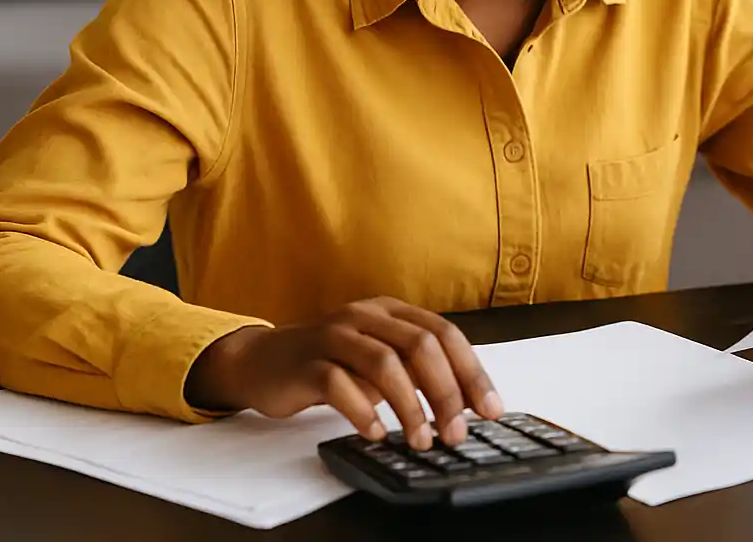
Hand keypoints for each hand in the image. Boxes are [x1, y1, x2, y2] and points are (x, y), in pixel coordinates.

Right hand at [185, 297, 503, 448]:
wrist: (263, 361)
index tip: (489, 409)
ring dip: (408, 406)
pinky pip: (339, 384)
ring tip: (419, 440)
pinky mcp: (306, 362)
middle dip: (446, 392)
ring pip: (384, 363)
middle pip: (419, 345)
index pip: (444, 334)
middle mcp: (366, 315)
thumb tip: (465, 405)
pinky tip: (374, 433)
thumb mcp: (379, 359)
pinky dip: (362, 411)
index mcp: (391, 311)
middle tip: (456, 432)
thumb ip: (416, 370)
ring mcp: (334, 334)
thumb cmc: (331, 363)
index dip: (471, 371)